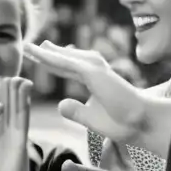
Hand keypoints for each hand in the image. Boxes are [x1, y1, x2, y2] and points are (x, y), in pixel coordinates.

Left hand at [0, 77, 32, 170]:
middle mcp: (8, 130)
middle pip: (9, 105)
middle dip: (9, 91)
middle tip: (10, 74)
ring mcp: (16, 133)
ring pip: (18, 108)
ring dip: (19, 93)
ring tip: (20, 78)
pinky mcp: (22, 138)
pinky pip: (23, 118)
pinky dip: (25, 104)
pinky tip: (26, 92)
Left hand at [24, 41, 148, 146]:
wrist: (140, 123)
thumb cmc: (122, 121)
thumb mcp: (90, 118)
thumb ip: (75, 110)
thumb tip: (60, 104)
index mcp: (93, 80)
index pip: (67, 68)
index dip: (51, 63)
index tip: (37, 58)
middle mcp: (94, 70)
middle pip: (64, 59)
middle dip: (47, 53)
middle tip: (29, 47)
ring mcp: (95, 70)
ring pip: (65, 58)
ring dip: (47, 52)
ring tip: (31, 47)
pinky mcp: (95, 73)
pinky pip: (68, 64)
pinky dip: (54, 58)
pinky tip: (40, 54)